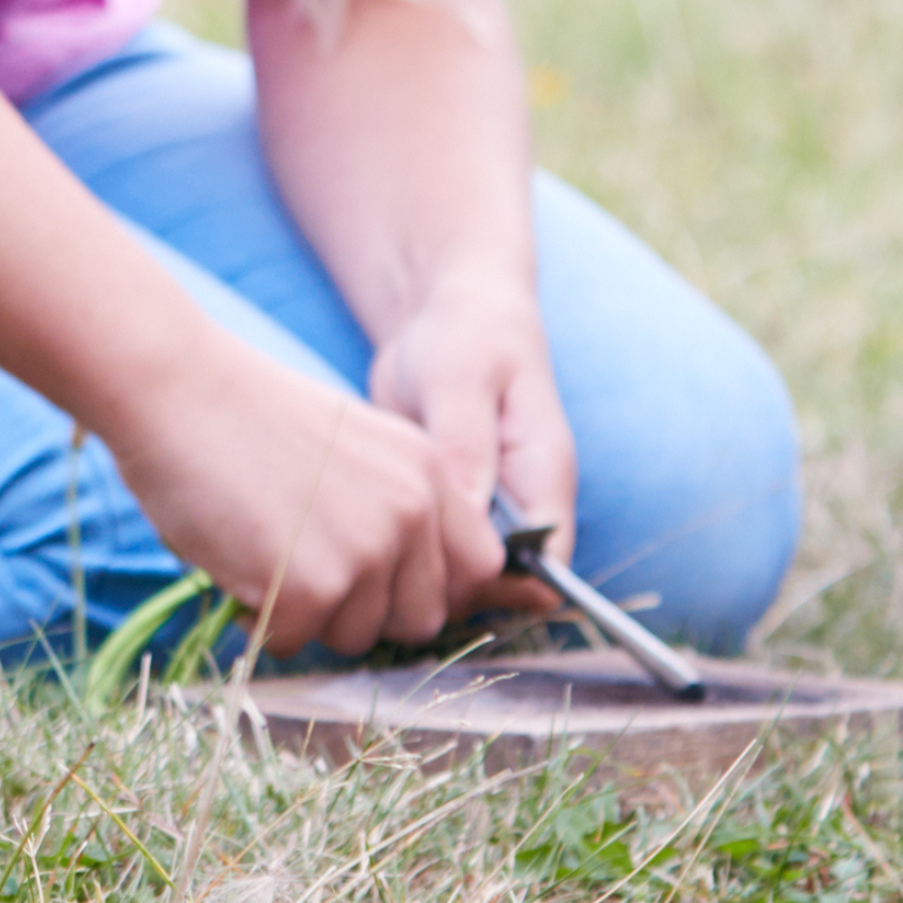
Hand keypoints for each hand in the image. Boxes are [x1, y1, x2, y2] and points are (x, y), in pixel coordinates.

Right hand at [111, 340, 492, 659]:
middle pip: (422, 618)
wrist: (178, 390)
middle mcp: (412, 511)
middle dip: (367, 613)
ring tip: (267, 557)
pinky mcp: (312, 586)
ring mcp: (366, 551)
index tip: (389, 591)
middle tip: (310, 576)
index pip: (480, 566)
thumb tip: (407, 583)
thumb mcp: (357, 446)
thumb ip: (396, 502)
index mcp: (428, 472)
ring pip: (358, 637)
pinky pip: (295, 641)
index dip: (436, 589)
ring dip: (311, 616)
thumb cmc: (247, 419)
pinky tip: (238, 567)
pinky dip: (261, 620)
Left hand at [363, 279, 568, 620]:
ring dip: (415, 577)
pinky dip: (399, 555)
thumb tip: (469, 518)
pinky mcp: (447, 508)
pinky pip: (431, 555)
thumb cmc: (465, 335)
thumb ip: (466, 446)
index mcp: (545, 479)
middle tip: (374, 567)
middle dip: (443, 590)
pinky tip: (355, 541)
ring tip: (358, 555)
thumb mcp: (461, 379)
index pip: (546, 570)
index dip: (495, 590)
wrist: (446, 312)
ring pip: (460, 579)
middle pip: (499, 587)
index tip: (427, 575)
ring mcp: (485, 512)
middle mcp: (522, 507)